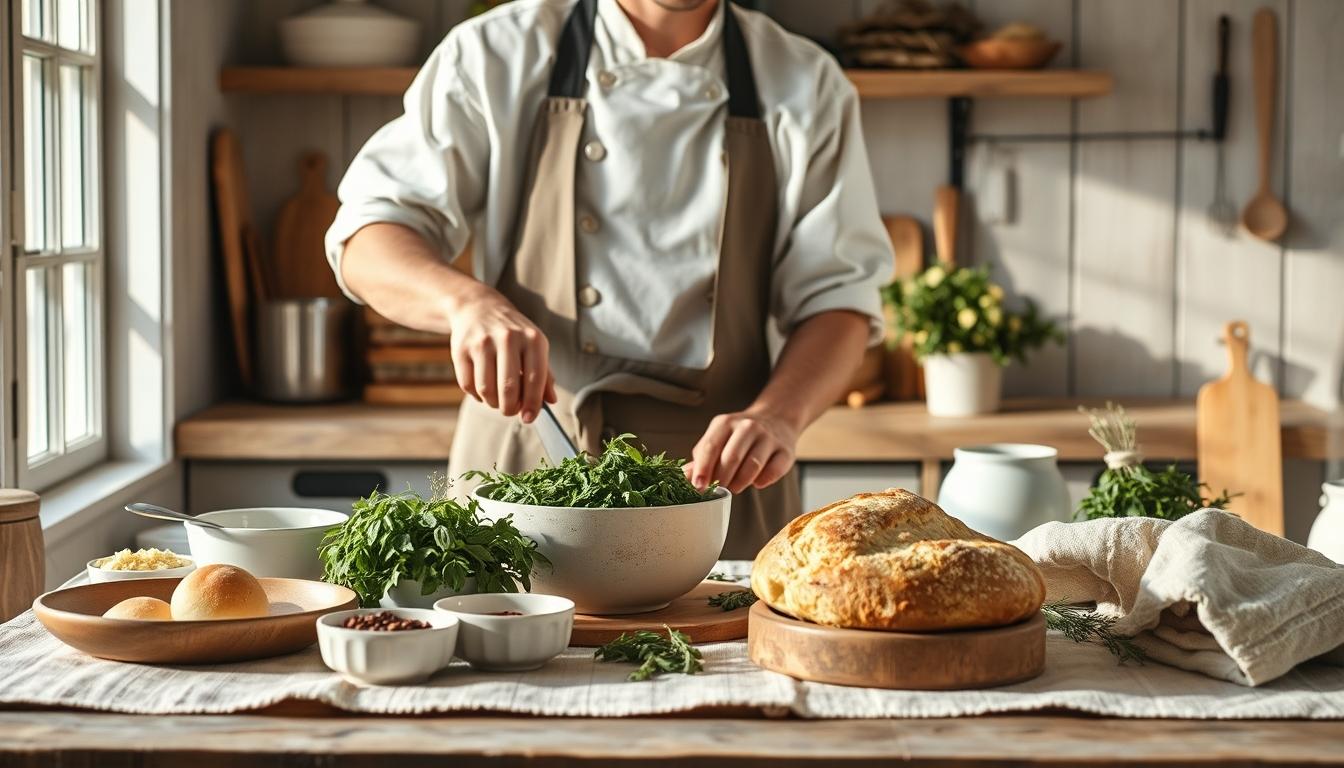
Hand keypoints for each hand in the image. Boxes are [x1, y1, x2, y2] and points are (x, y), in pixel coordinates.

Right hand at [446, 284, 555, 421]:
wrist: (479, 307)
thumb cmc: (513, 333)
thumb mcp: (534, 346)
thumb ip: (545, 374)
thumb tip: (550, 401)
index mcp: (532, 339)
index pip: (535, 379)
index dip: (532, 404)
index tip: (529, 418)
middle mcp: (508, 338)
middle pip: (509, 389)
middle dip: (510, 408)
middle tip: (510, 410)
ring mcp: (482, 342)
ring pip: (486, 390)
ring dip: (491, 403)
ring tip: (496, 398)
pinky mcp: (461, 348)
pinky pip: (467, 385)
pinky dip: (475, 394)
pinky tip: (482, 387)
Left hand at [684, 409, 798, 494]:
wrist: (777, 419)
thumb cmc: (739, 436)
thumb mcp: (718, 438)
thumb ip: (701, 458)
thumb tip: (682, 478)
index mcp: (725, 423)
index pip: (711, 447)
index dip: (703, 469)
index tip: (698, 487)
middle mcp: (748, 426)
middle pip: (731, 458)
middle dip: (722, 479)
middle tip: (718, 490)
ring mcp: (768, 437)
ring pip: (753, 465)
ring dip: (740, 482)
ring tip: (735, 487)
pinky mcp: (786, 451)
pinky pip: (774, 471)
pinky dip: (763, 481)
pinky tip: (756, 482)